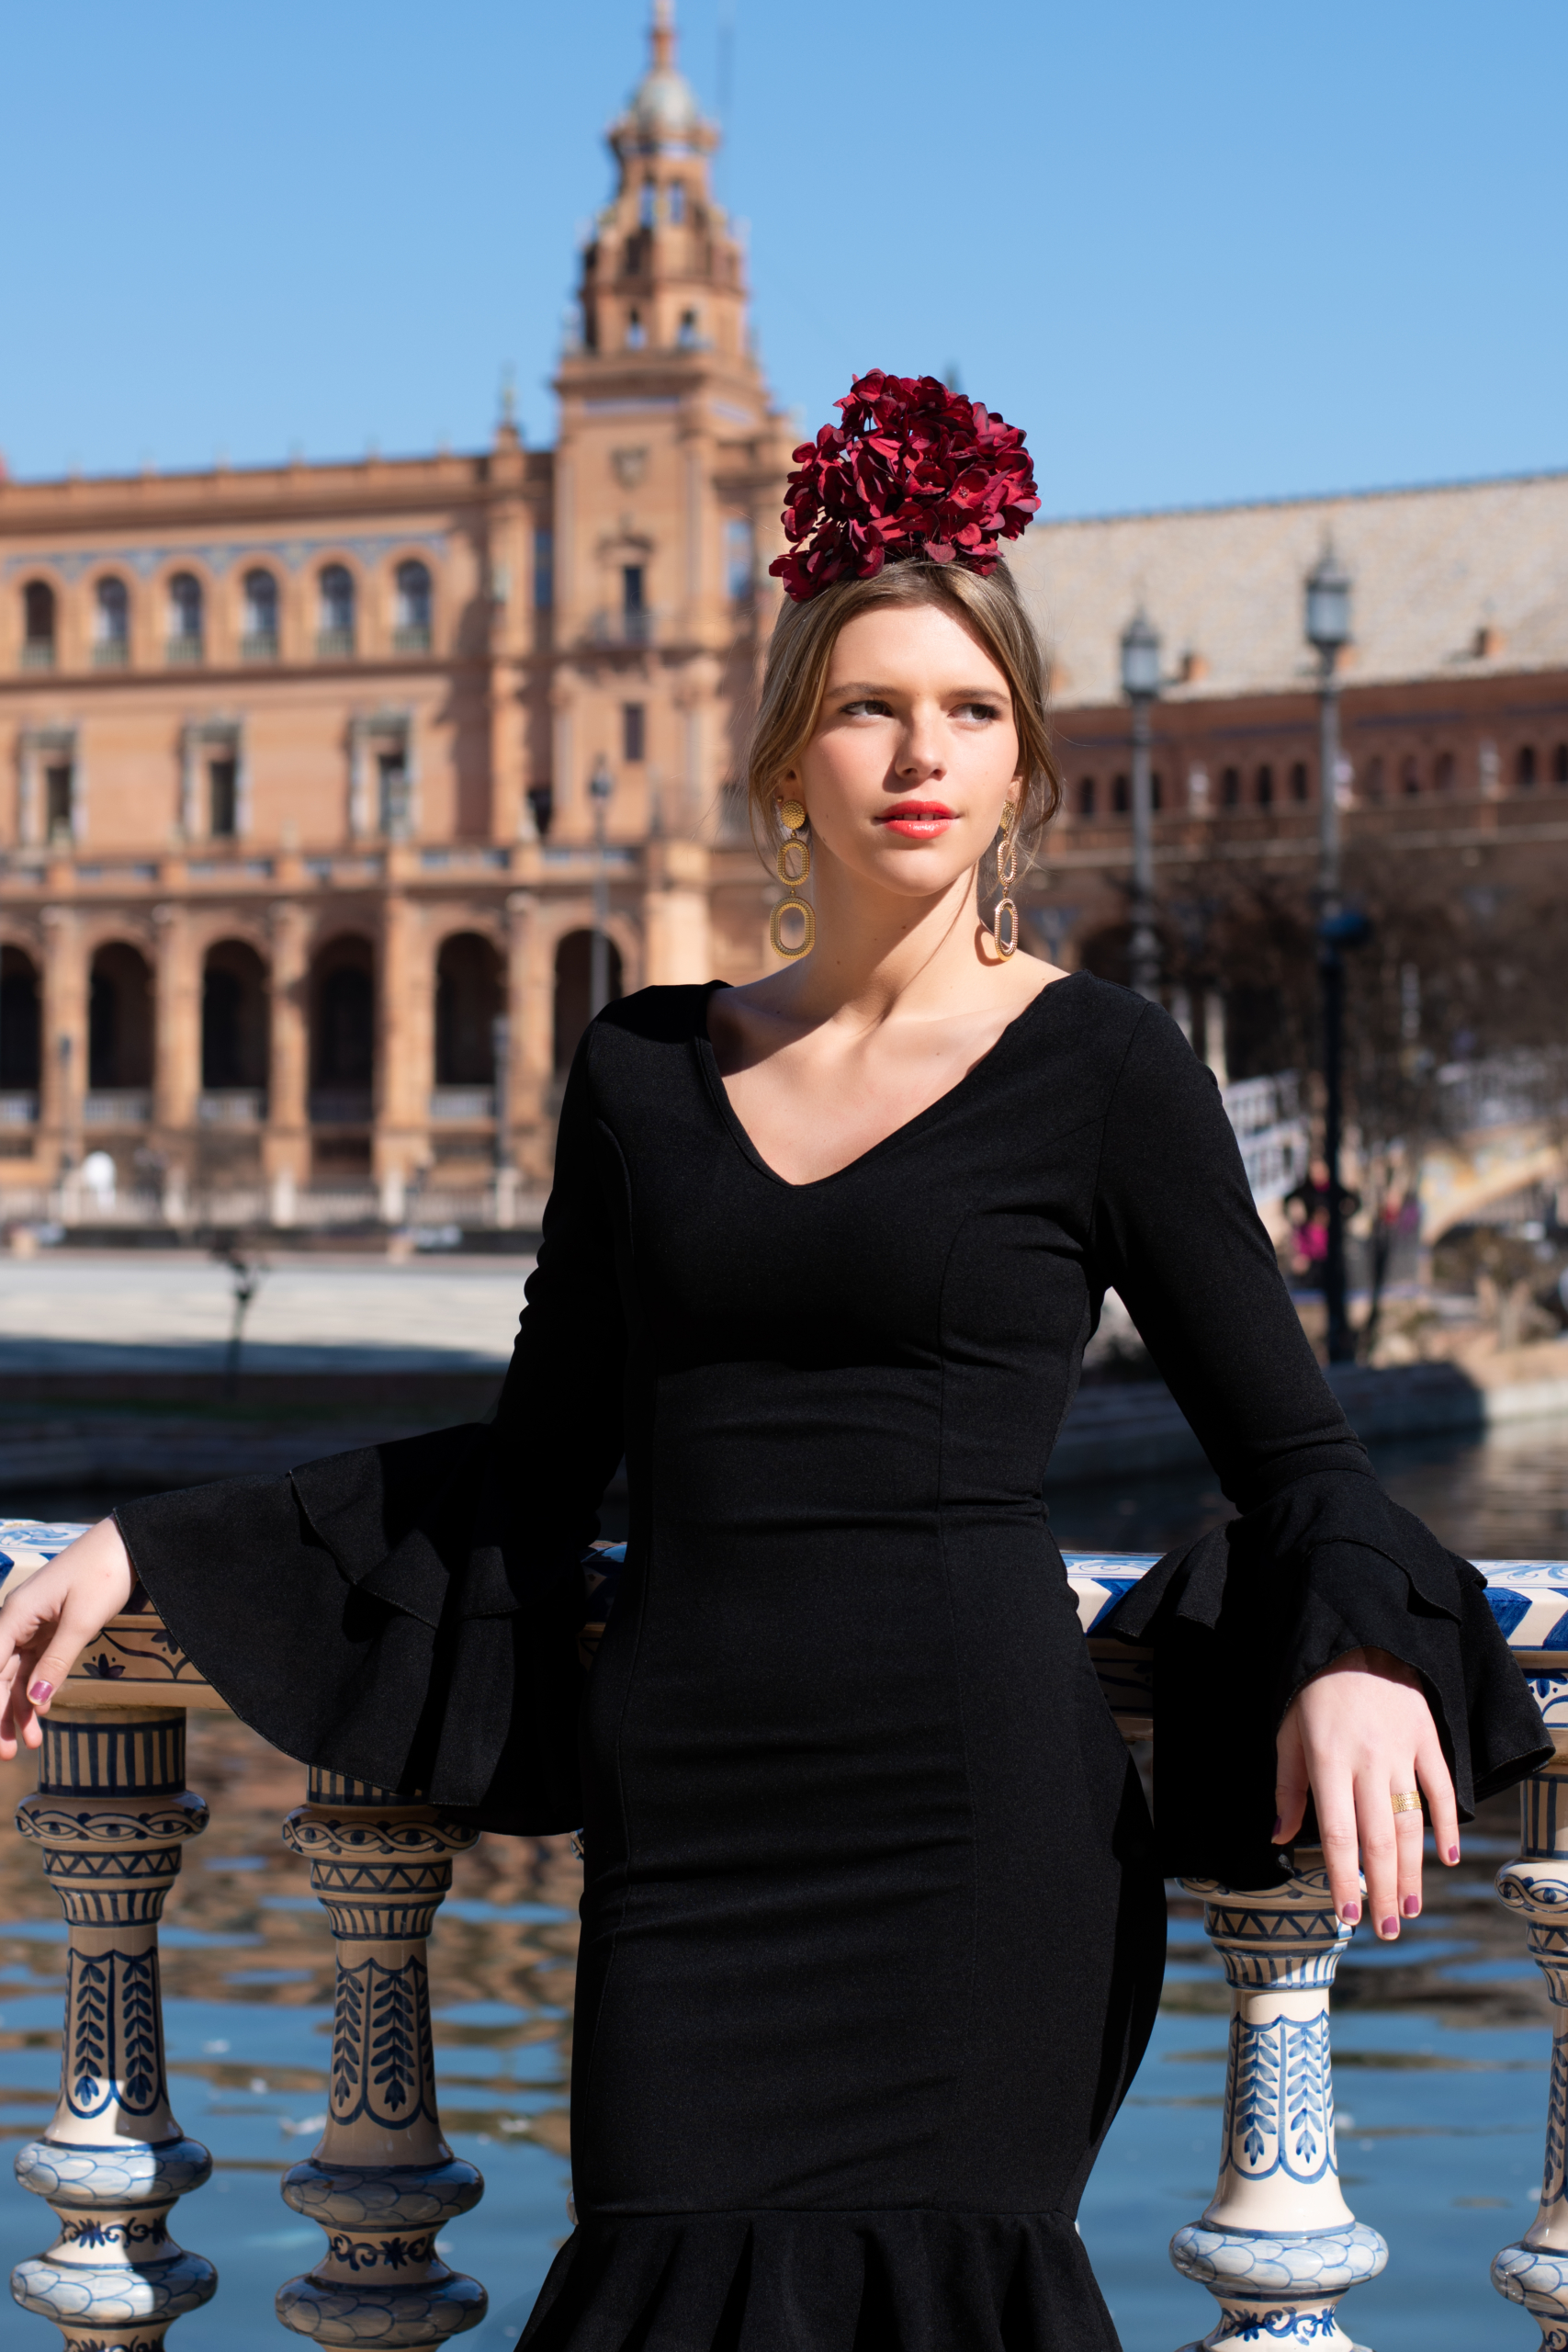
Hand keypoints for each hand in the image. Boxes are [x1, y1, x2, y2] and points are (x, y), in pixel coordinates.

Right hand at [0, 1520, 135, 1757]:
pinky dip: (37, 1691)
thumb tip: (35, 1704)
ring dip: (20, 1709)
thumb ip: (56, 1663)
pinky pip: (36, 1665)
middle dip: (1, 1715)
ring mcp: (33, 1625)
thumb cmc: (103, 1573)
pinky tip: (41, 1716)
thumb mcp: (82, 1621)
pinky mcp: (50, 1628)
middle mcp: (17, 1620)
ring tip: (30, 1745)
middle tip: (9, 1755)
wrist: (129, 1543)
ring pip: (17, 1675)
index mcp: (15, 1613)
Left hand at [1275, 1645, 1458, 1938]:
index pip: (1337, 1834)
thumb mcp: (1286, 1732)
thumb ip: (1287, 1788)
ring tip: (1408, 1908)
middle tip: (1387, 1931)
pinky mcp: (1427, 1740)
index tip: (1346, 1916)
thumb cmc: (1312, 1689)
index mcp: (1326, 1761)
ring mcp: (1402, 1751)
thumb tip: (1279, 1839)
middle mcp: (1367, 1762)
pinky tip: (1446, 1858)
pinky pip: (1439, 1789)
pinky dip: (1446, 1825)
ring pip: (1410, 1824)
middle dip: (1381, 1891)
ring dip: (1411, 1871)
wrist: (1356, 1635)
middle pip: (1378, 1840)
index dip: (1342, 1879)